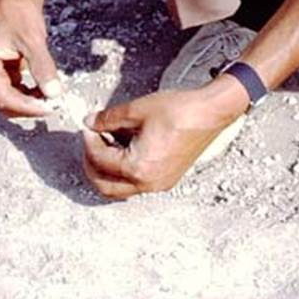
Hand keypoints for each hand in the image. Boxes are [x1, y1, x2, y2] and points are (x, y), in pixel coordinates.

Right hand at [0, 0, 60, 117]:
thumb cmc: (18, 12)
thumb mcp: (32, 40)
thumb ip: (43, 68)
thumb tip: (54, 94)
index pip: (3, 98)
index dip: (27, 107)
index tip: (50, 108)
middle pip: (4, 103)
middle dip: (29, 107)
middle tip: (54, 106)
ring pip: (10, 99)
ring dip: (30, 102)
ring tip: (52, 97)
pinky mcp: (0, 72)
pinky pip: (14, 91)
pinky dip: (29, 93)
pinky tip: (44, 89)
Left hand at [82, 85, 243, 198]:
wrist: (210, 113)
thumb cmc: (177, 110)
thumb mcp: (137, 109)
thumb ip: (108, 119)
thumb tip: (89, 122)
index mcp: (138, 168)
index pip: (101, 161)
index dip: (89, 142)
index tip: (88, 127)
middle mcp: (148, 184)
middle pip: (105, 186)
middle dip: (92, 163)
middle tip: (91, 141)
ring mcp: (159, 185)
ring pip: (120, 189)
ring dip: (107, 170)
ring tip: (107, 142)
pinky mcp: (167, 180)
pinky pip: (136, 184)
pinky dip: (124, 171)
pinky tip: (125, 147)